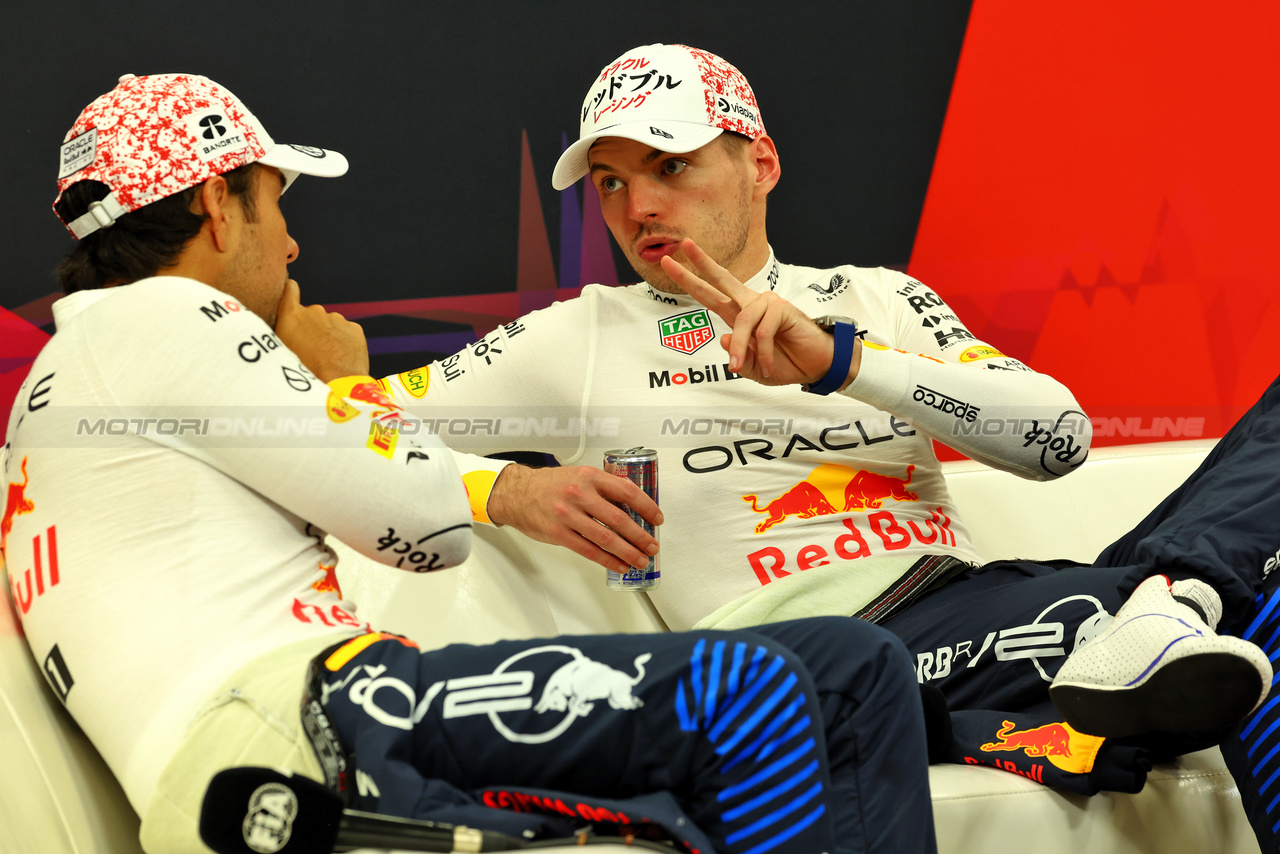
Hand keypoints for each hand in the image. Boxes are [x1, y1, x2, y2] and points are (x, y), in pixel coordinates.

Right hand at [274, 280, 369, 381]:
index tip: (291, 291)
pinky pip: (346, 332)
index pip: (289, 290)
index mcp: (292, 315)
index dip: (290, 291)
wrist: (338, 383)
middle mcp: (315, 312)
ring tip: (326, 358)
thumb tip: (284, 324)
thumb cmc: (304, 371)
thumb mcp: (281, 350)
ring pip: (330, 325)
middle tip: (311, 349)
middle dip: (311, 328)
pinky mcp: (354, 328)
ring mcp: (337, 319)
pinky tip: (340, 358)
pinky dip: (343, 342)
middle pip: (311, 315)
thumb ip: (283, 331)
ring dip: (328, 336)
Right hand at [486, 464, 662, 573]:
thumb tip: (631, 505)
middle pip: (619, 519)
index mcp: (589, 477)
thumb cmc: (550, 485)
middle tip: (652, 546)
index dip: (646, 506)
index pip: (626, 491)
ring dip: (628, 552)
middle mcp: (580, 495)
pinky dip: (608, 560)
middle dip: (640, 536)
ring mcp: (569, 516)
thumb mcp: (579, 475)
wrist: (517, 493)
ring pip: (606, 538)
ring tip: (641, 560)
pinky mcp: (559, 534)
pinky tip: (619, 565)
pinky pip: (589, 550)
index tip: (657, 519)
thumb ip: (603, 487)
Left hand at [660, 239, 860, 387]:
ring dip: (741, 347)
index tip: (670, 262)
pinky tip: (769, 365)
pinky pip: (763, 330)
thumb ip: (737, 357)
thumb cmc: (783, 364)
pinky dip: (764, 352)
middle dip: (701, 263)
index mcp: (738, 315)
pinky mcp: (782, 308)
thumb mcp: (752, 369)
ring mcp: (766, 303)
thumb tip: (722, 338)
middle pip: (722, 279)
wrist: (813, 368)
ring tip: (741, 367)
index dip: (690, 279)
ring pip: (742, 320)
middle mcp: (749, 304)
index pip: (710, 294)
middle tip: (684, 244)